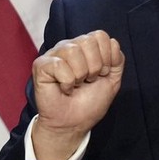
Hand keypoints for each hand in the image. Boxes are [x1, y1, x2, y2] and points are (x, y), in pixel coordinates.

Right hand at [31, 30, 123, 159]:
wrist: (74, 123)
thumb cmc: (90, 102)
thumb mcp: (113, 79)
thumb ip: (117, 59)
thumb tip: (113, 42)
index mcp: (86, 46)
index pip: (100, 36)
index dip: (106, 57)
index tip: (101, 74)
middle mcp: (70, 46)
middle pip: (88, 41)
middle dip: (94, 67)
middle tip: (87, 81)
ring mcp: (54, 54)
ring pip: (73, 51)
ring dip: (80, 75)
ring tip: (76, 85)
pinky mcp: (41, 65)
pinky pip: (59, 65)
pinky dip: (67, 82)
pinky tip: (64, 88)